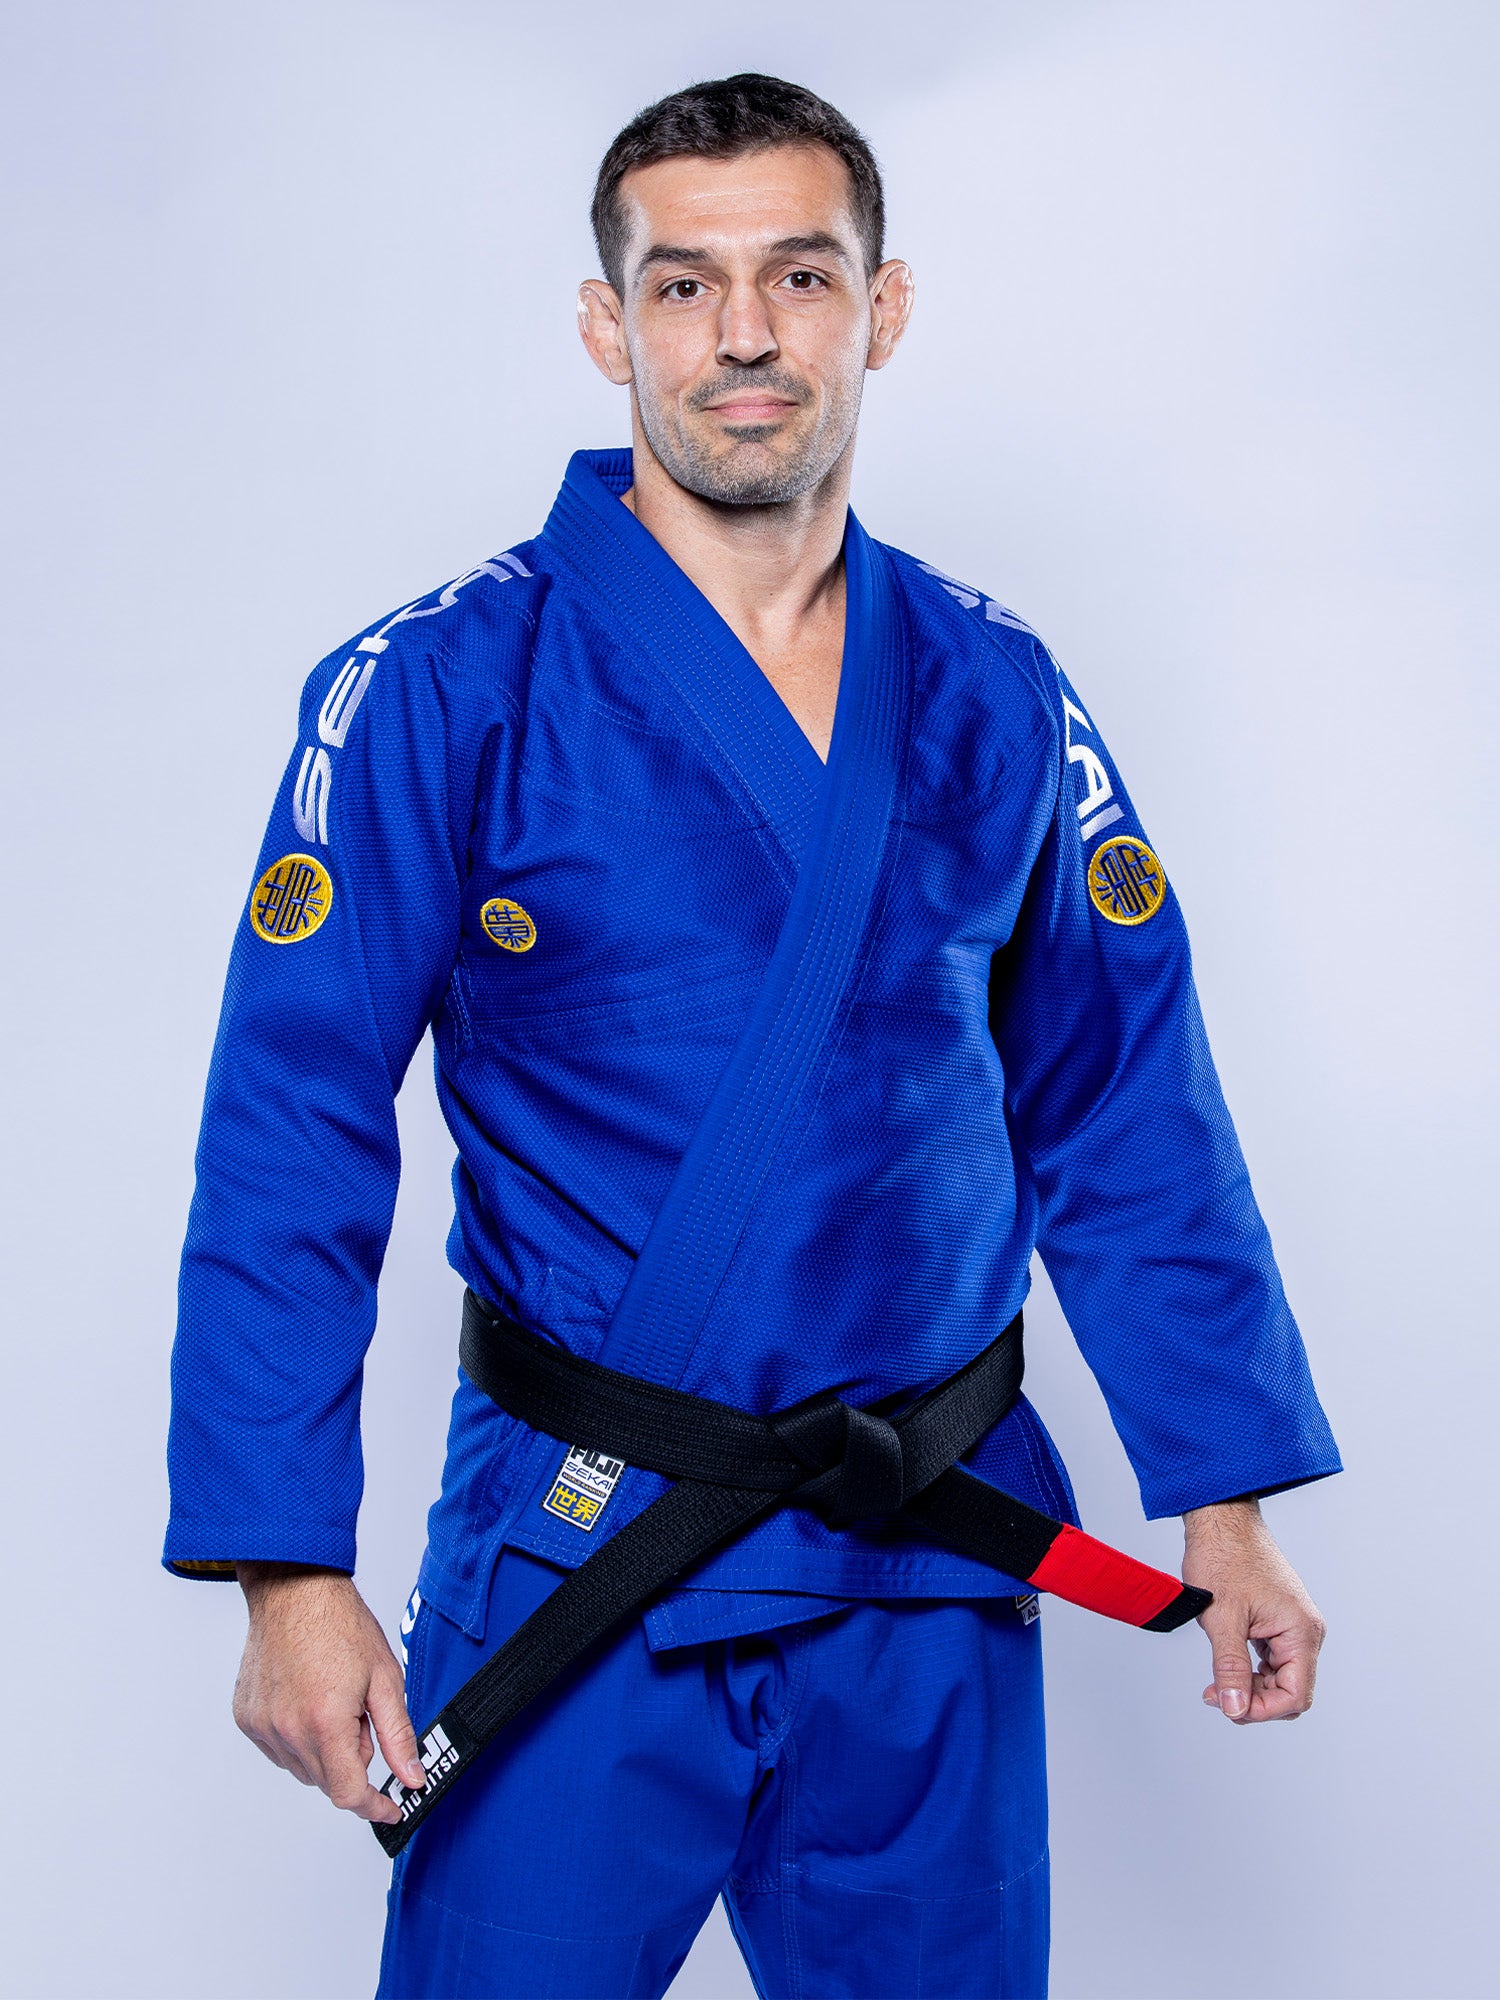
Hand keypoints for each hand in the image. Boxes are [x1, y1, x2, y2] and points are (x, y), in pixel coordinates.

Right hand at [233, 1564, 427, 1822]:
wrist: (294, 1590)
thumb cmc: (339, 1625)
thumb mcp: (385, 1679)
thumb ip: (398, 1736)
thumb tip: (411, 1778)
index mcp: (324, 1722)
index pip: (348, 1793)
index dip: (374, 1807)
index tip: (390, 1808)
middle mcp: (287, 1730)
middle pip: (327, 1780)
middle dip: (352, 1758)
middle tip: (360, 1713)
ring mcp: (262, 1726)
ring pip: (303, 1767)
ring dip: (324, 1749)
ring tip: (332, 1699)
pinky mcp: (246, 1718)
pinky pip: (279, 1748)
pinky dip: (298, 1736)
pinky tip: (308, 1699)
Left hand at [1182, 1499, 1325, 1723]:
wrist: (1221, 1519)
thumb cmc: (1223, 1557)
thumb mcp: (1222, 1618)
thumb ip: (1230, 1667)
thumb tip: (1235, 1708)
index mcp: (1301, 1631)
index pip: (1295, 1696)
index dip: (1262, 1709)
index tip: (1228, 1706)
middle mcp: (1305, 1631)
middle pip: (1290, 1690)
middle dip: (1254, 1699)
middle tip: (1215, 1694)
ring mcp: (1293, 1625)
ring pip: (1280, 1676)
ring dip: (1250, 1685)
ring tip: (1215, 1680)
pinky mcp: (1279, 1620)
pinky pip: (1273, 1658)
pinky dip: (1251, 1668)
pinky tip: (1226, 1662)